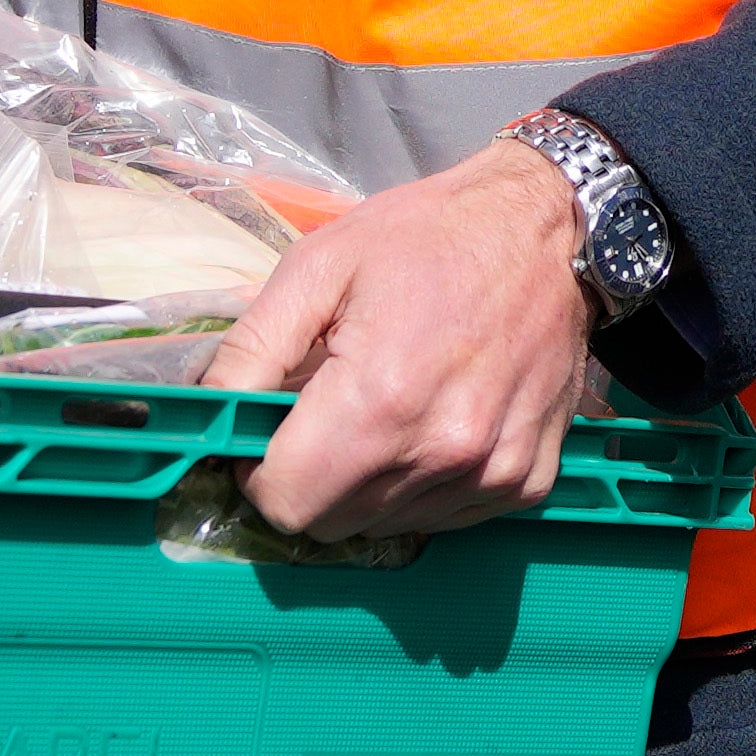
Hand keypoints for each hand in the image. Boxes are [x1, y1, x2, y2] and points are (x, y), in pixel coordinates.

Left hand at [206, 141, 602, 539]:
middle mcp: (442, 450)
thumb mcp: (318, 265)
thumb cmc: (426, 237)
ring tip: (383, 410)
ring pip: (388, 526)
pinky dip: (424, 487)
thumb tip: (210, 410)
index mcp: (380, 398)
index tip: (267, 436)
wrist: (545, 229)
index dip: (259, 474)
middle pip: (333, 524)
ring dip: (367, 486)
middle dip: (309, 482)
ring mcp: (492, 473)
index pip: (287, 502)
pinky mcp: (527, 481)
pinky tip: (430, 423)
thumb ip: (252, 348)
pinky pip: (448, 519)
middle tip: (321, 417)